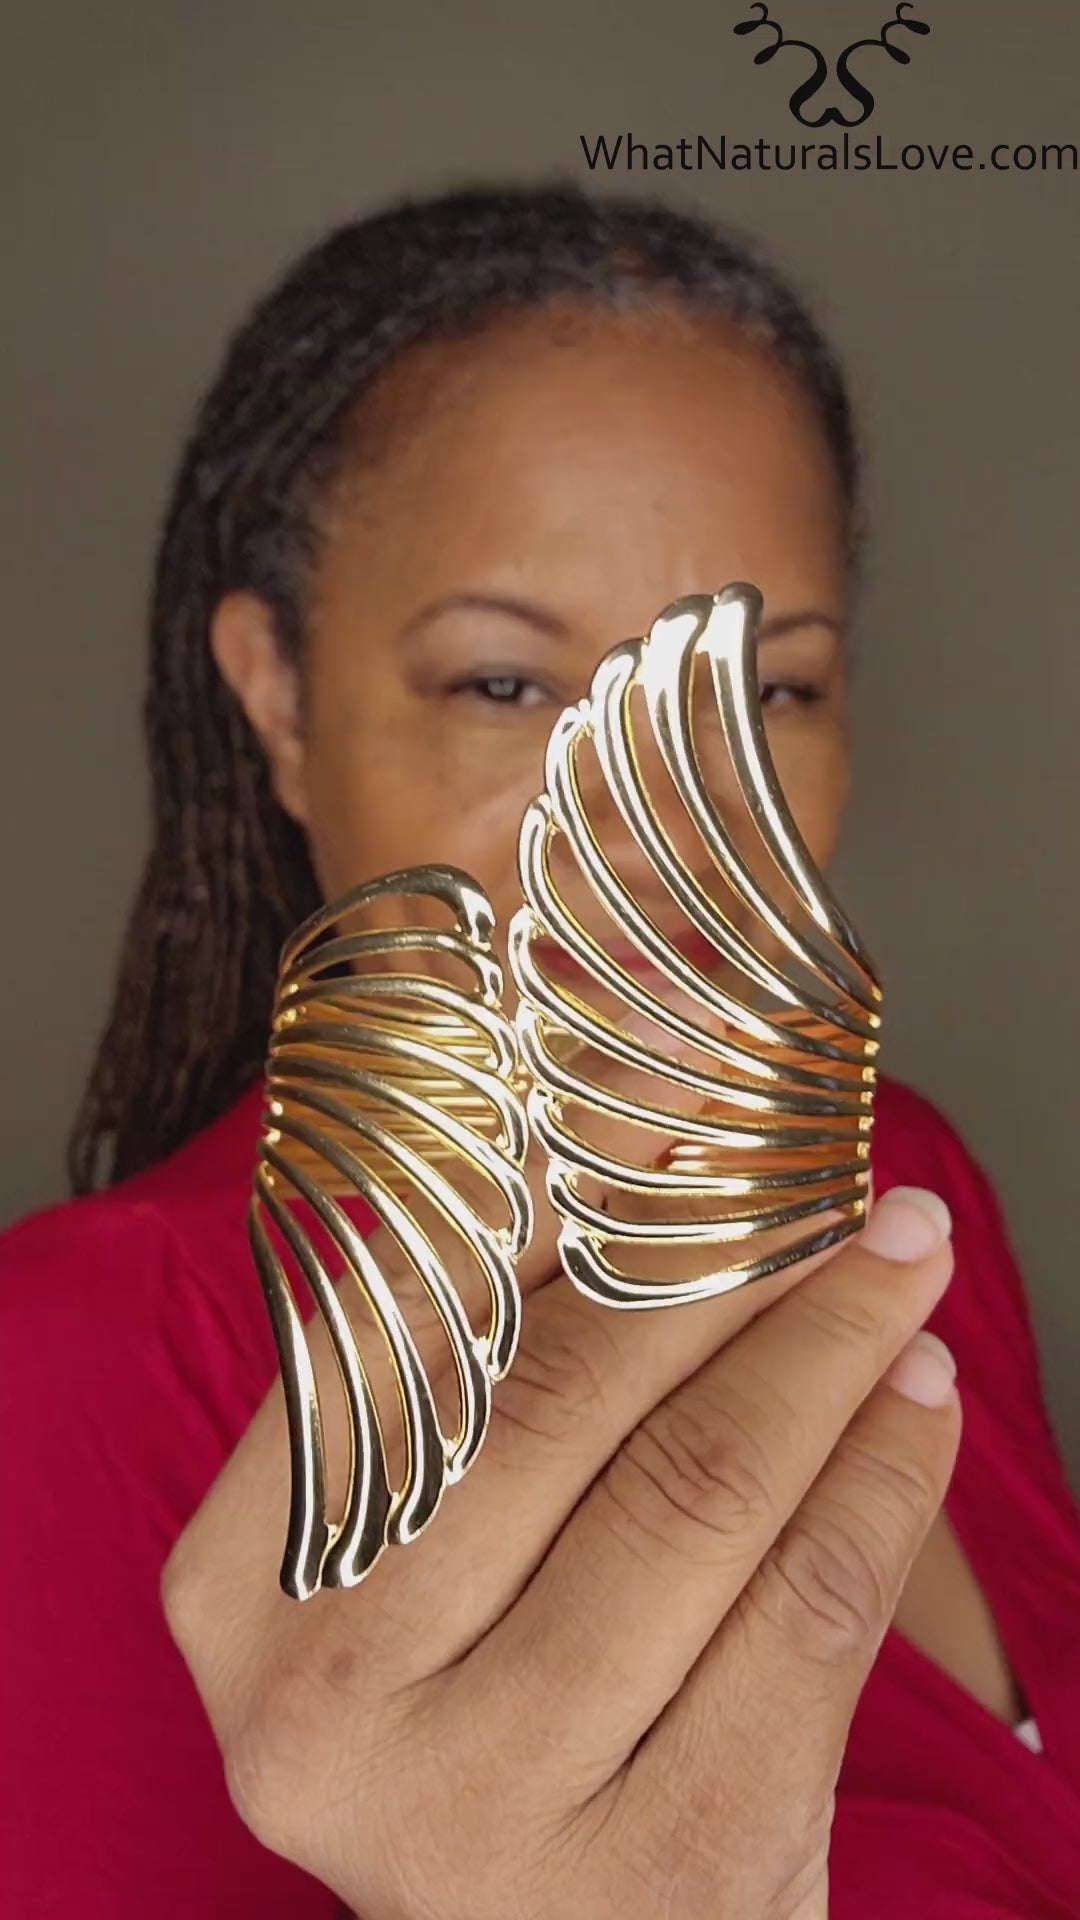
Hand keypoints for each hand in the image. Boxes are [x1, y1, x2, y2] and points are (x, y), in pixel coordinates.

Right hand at [164, 1149, 958, 1919]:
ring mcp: (482, 1801)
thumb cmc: (488, 1713)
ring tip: (897, 1266)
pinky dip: (884, 1474)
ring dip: (827, 1343)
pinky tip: (916, 1400)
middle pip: (563, 1393)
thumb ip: (474, 1366)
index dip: (570, 1187)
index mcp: (235, 1583)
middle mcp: (323, 1699)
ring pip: (700, 1487)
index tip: (685, 1106)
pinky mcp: (659, 1873)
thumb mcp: (423, 1554)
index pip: (415, 1318)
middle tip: (826, 1176)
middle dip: (726, 1254)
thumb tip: (616, 1126)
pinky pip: (809, 1611)